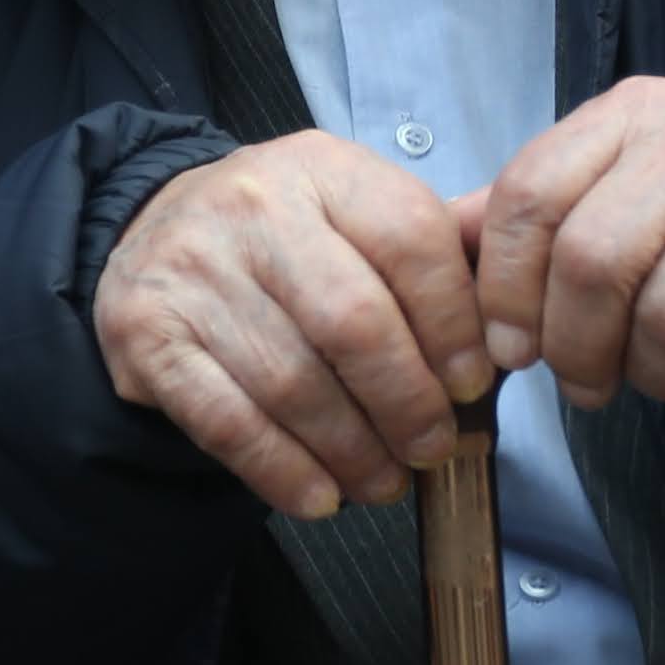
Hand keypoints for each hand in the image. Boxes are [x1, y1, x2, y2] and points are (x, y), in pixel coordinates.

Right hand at [94, 134, 493, 520]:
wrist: (149, 233)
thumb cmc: (281, 240)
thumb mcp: (351, 212)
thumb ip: (433, 253)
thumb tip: (518, 321)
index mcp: (321, 168)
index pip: (409, 239)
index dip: (454, 323)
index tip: (473, 383)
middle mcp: (252, 207)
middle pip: (352, 321)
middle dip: (407, 402)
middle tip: (434, 448)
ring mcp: (192, 269)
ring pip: (292, 382)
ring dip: (352, 450)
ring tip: (384, 482)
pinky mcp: (146, 334)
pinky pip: (227, 420)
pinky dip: (282, 470)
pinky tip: (320, 496)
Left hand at [465, 79, 664, 427]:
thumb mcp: (621, 170)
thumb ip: (534, 207)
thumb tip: (441, 247)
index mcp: (626, 117)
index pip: (531, 196)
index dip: (505, 288)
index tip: (510, 349)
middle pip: (593, 263)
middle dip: (575, 348)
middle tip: (584, 384)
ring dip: (652, 376)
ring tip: (658, 382)